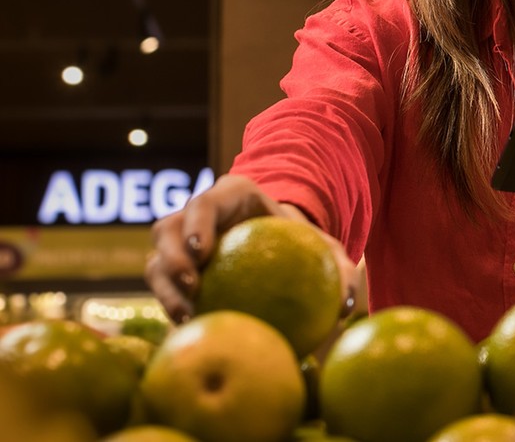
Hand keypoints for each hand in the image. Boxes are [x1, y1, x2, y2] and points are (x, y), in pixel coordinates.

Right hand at [145, 173, 358, 325]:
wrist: (281, 250)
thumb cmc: (302, 243)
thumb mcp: (326, 250)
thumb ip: (341, 270)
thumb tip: (347, 305)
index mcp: (232, 195)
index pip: (207, 202)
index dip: (198, 223)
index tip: (203, 252)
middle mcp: (198, 214)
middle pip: (170, 228)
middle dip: (173, 256)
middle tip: (192, 286)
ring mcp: (181, 242)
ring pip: (157, 258)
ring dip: (164, 285)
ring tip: (185, 314)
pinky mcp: (173, 271)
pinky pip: (161, 287)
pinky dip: (169, 305)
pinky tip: (187, 329)